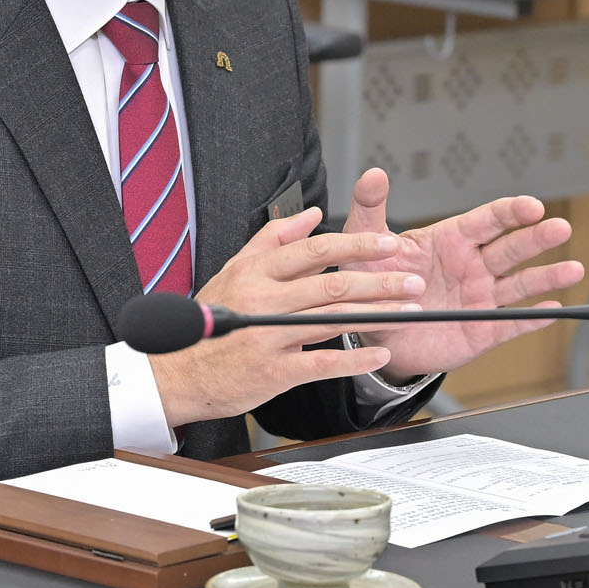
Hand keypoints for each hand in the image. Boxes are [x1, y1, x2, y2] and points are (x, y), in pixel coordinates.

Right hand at [150, 208, 424, 427]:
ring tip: (408, 311)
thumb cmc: (208, 323)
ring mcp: (268, 336)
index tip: (389, 242)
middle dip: (379, 280)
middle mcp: (262, 300)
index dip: (355, 244)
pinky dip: (355, 360)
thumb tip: (311, 214)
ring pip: (331, 319)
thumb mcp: (234, 270)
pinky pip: (322, 364)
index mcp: (255, 271)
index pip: (314, 249)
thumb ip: (273, 238)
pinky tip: (381, 354)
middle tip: (412, 279)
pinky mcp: (272, 371)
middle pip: (331, 283)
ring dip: (376, 314)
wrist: (175, 373)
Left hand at [341, 167, 585, 377]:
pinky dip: (532, 319)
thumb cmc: (372, 282)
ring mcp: (480, 298)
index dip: (511, 211)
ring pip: (520, 285)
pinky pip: (511, 324)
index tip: (531, 206)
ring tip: (573, 269)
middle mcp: (473, 266)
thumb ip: (371, 209)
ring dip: (548, 277)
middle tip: (560, 228)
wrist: (371, 332)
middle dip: (537, 238)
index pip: (488, 220)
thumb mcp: (366, 244)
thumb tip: (373, 174)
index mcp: (452, 240)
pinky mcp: (481, 330)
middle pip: (511, 248)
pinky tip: (554, 310)